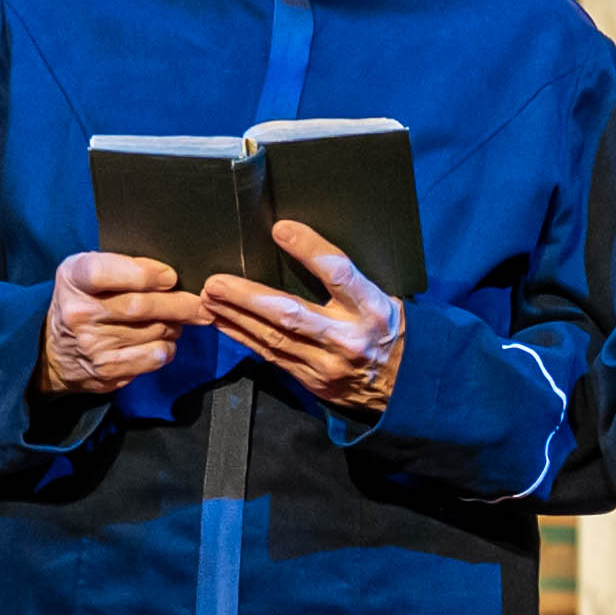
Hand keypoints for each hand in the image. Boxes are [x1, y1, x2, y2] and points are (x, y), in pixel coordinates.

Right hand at [44, 250, 206, 396]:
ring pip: (154, 331)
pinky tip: (162, 340)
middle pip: (140, 306)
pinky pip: (155, 356)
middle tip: (199, 303)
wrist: (55, 353)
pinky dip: (168, 347)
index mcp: (74, 278)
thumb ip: (122, 265)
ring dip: (175, 325)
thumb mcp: (87, 272)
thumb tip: (169, 275)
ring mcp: (93, 344)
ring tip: (176, 319)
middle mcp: (79, 312)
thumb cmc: (83, 302)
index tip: (169, 277)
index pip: (105, 272)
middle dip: (179, 304)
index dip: (144, 274)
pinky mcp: (108, 370)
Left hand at [199, 228, 407, 416]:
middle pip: (292, 314)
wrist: (406, 385)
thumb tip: (299, 243)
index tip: (282, 229)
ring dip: (236, 317)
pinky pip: (271, 357)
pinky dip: (244, 337)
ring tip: (209, 298)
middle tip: (216, 283)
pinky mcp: (313, 382)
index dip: (310, 250)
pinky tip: (223, 322)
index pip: (339, 274)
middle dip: (249, 298)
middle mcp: (348, 338)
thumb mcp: (381, 297)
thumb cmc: (386, 328)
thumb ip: (347, 280)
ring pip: (273, 339)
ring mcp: (328, 364)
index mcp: (371, 308)